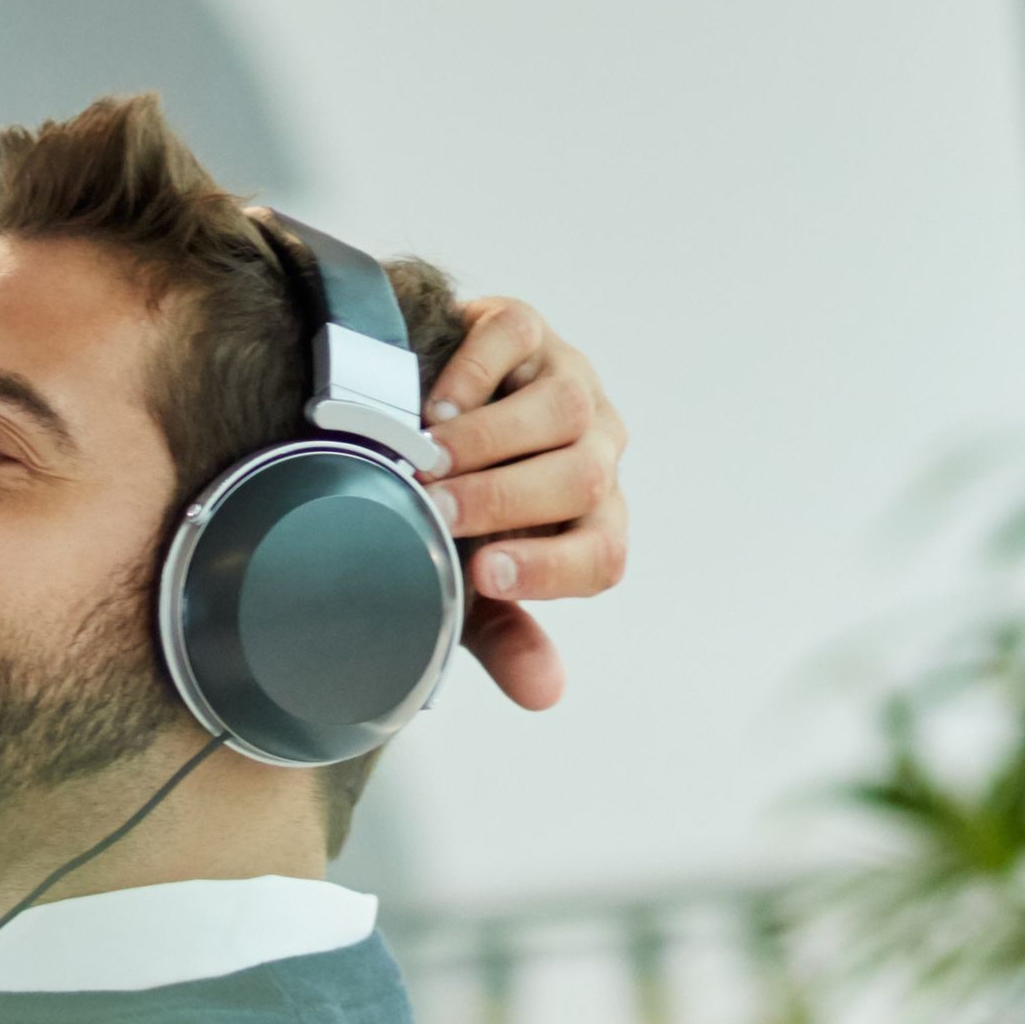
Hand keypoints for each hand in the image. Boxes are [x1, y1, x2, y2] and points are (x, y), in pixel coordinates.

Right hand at [420, 296, 632, 712]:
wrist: (420, 410)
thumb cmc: (457, 506)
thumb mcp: (472, 574)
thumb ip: (506, 633)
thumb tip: (545, 695)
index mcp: (593, 519)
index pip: (604, 554)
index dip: (550, 570)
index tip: (482, 577)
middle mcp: (595, 449)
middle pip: (584, 479)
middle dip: (508, 499)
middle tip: (436, 511)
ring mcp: (568, 380)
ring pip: (563, 410)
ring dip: (493, 440)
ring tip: (427, 460)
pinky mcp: (528, 328)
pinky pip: (518, 339)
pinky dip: (477, 373)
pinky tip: (432, 406)